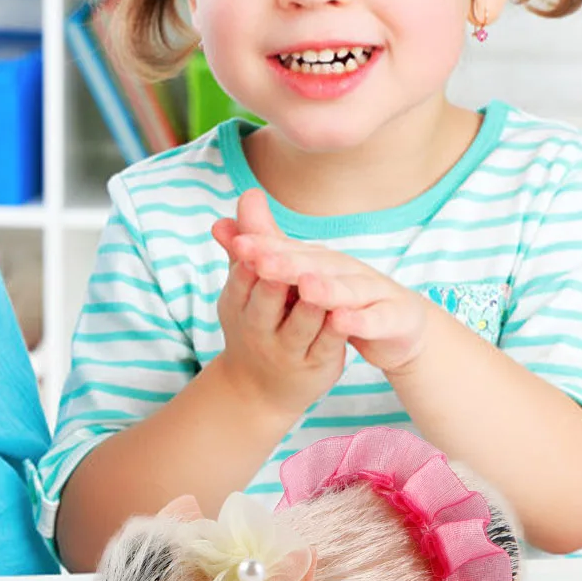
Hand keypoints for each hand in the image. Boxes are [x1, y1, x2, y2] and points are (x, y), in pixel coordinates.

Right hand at [209, 188, 346, 417]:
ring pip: (298, 326)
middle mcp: (256, 330)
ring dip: (308, 307)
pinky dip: (334, 332)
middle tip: (277, 262)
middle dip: (271, 284)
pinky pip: (326, 346)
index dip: (246, 263)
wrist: (261, 386)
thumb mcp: (249, 282)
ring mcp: (286, 351)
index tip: (250, 242)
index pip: (240, 282)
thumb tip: (249, 194)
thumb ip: (253, 238)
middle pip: (264, 304)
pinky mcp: (316, 365)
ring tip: (316, 286)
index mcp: (236, 306)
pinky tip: (344, 315)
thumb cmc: (256, 318)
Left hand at [220, 188, 429, 373]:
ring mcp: (372, 290)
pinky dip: (361, 320)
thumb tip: (219, 223)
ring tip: (306, 288)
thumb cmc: (340, 297)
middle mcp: (344, 267)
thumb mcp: (300, 278)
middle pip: (315, 264)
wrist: (396, 325)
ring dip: (327, 288)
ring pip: (348, 288)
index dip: (264, 247)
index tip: (237, 245)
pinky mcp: (393, 315)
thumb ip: (264, 252)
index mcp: (318, 258)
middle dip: (289, 263)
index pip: (288, 250)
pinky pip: (376, 318)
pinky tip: (343, 321)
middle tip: (262, 263)